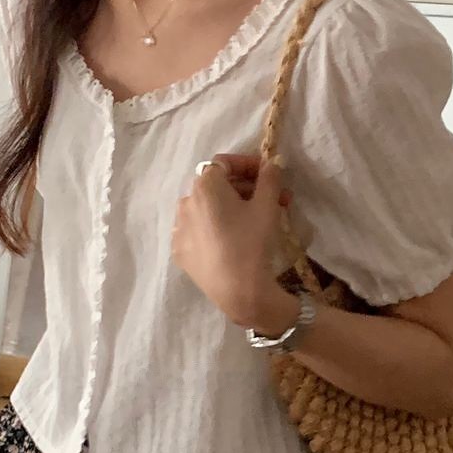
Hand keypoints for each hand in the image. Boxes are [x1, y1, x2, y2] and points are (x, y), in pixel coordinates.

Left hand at [172, 153, 292, 326]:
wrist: (239, 291)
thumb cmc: (253, 242)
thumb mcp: (267, 206)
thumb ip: (270, 177)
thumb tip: (273, 161)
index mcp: (204, 186)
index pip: (224, 163)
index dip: (248, 165)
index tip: (268, 175)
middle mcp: (185, 202)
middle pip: (215, 187)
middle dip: (244, 189)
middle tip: (271, 200)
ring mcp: (179, 229)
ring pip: (205, 209)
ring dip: (228, 208)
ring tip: (251, 221)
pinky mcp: (180, 252)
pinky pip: (197, 231)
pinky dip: (213, 229)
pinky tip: (231, 240)